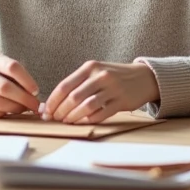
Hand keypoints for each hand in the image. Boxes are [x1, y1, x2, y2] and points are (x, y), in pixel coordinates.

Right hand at [0, 53, 41, 118]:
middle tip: (35, 105)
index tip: (36, 91)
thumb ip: (16, 75)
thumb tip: (34, 95)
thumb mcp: (0, 64)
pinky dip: (3, 113)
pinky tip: (10, 111)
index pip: (12, 67)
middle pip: (5, 88)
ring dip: (15, 108)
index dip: (27, 80)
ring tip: (24, 108)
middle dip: (24, 99)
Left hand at [44, 61, 159, 124]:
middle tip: (55, 119)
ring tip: (67, 122)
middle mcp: (101, 76)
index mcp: (91, 67)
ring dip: (73, 117)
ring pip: (86, 106)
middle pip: (73, 97)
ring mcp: (112, 89)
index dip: (53, 101)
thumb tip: (54, 102)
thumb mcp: (96, 72)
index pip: (64, 86)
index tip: (46, 111)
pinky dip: (88, 120)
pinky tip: (83, 122)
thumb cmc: (114, 76)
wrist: (144, 77)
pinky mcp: (121, 101)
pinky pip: (101, 114)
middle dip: (60, 111)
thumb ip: (78, 83)